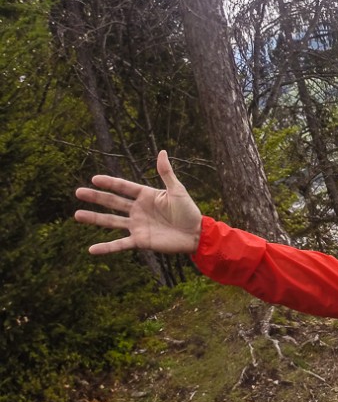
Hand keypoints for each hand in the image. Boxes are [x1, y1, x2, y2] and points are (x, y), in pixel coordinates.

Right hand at [75, 150, 202, 254]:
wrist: (196, 233)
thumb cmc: (189, 211)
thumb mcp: (177, 190)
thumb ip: (166, 173)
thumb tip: (162, 152)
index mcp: (146, 195)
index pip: (124, 187)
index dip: (110, 183)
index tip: (94, 179)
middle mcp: (138, 210)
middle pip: (113, 202)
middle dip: (96, 197)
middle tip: (78, 192)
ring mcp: (137, 225)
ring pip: (111, 222)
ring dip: (94, 219)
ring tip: (77, 215)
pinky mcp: (140, 241)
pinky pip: (120, 244)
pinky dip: (106, 248)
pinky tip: (91, 250)